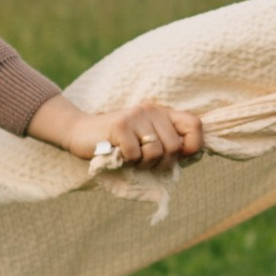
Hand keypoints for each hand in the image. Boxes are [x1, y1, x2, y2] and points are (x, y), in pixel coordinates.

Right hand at [30, 95, 207, 171]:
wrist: (80, 133)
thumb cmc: (117, 143)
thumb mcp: (145, 140)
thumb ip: (166, 145)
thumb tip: (189, 156)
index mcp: (162, 113)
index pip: (194, 125)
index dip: (193, 145)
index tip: (180, 157)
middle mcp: (152, 110)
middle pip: (174, 147)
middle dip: (162, 163)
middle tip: (144, 162)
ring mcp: (135, 116)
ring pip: (157, 152)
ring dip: (144, 164)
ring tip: (131, 158)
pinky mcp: (120, 126)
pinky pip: (135, 155)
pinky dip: (128, 162)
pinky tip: (118, 154)